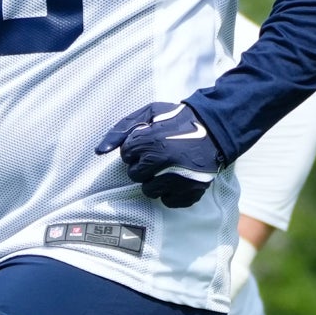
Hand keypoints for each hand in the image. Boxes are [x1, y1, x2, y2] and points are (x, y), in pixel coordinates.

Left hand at [94, 101, 222, 207]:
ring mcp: (178, 179)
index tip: (147, 143)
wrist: (215, 129)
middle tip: (157, 156)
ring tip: (168, 167)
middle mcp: (163, 162)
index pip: (126, 154)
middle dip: (142, 166)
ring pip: (149, 190)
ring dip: (155, 180)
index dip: (135, 148)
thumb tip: (100, 151)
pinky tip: (179, 177)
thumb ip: (121, 129)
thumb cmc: (179, 119)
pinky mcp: (190, 192)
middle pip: (135, 175)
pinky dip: (171, 192)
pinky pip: (169, 201)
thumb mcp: (150, 113)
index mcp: (151, 141)